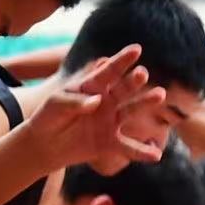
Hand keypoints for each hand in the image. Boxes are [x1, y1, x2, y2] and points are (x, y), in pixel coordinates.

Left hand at [25, 44, 161, 167]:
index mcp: (92, 87)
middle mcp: (106, 101)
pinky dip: (142, 151)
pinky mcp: (110, 142)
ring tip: (159, 94)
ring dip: (145, 103)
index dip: (121, 61)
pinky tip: (156, 155)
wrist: (45, 144)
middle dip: (133, 81)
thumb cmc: (49, 117)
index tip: (136, 49)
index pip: (108, 72)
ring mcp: (110, 121)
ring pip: (130, 111)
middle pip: (123, 89)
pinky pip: (128, 147)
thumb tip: (96, 101)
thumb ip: (73, 101)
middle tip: (142, 73)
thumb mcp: (55, 105)